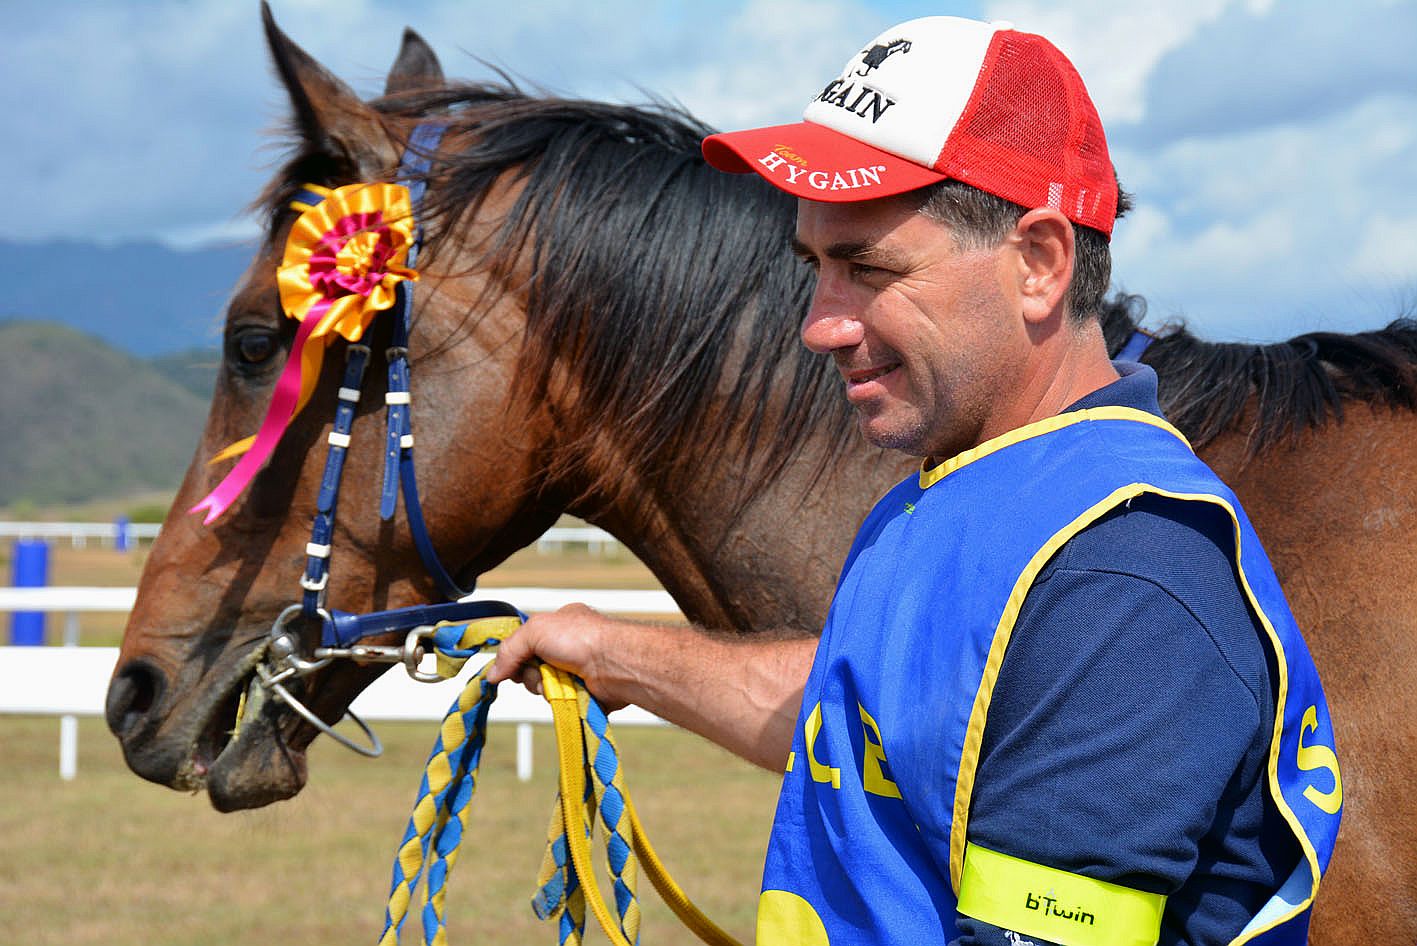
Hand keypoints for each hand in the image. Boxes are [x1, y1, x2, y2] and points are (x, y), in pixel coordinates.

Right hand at [486, 603, 630, 710]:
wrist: (614, 664)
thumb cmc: (582, 638)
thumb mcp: (536, 630)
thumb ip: (509, 649)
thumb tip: (493, 674)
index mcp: (559, 625)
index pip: (526, 642)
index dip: (516, 656)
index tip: (511, 666)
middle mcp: (567, 646)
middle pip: (531, 667)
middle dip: (532, 674)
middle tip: (542, 670)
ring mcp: (575, 670)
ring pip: (543, 687)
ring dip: (545, 687)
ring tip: (560, 681)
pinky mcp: (582, 691)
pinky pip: (559, 701)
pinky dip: (559, 699)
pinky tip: (569, 692)